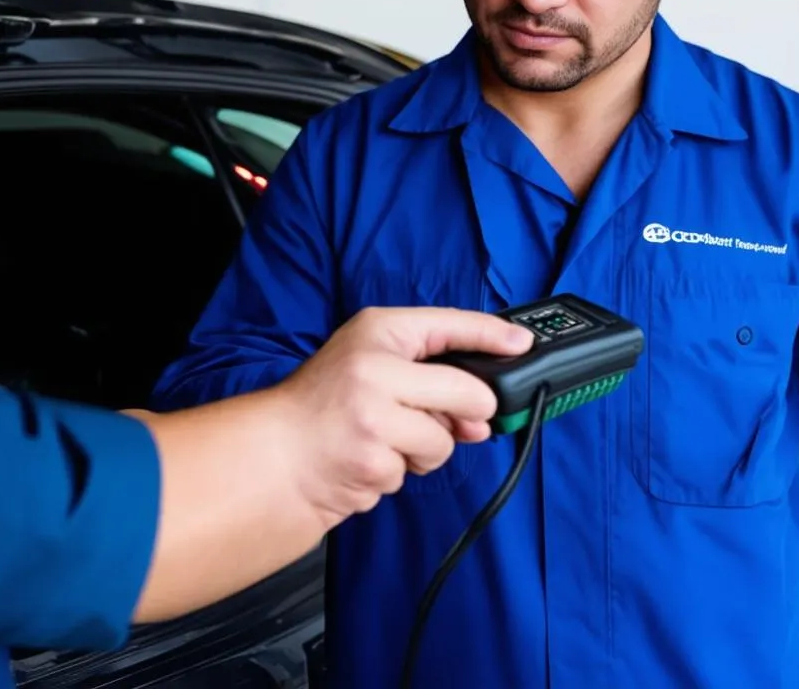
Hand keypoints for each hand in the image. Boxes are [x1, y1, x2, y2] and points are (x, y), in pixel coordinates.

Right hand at [273, 306, 532, 532]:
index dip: (492, 334)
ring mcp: (374, 415)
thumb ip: (428, 373)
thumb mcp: (369, 360)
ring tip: (384, 440)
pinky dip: (397, 473)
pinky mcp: (373, 460)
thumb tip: (486, 413)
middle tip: (441, 420)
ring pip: (444, 441)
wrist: (276, 454)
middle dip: (466, 416)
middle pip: (466, 391)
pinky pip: (414, 472)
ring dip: (423, 451)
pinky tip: (366, 459)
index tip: (522, 343)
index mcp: (377, 332)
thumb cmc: (324, 404)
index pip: (450, 324)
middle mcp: (376, 367)